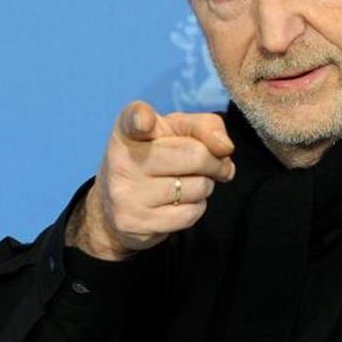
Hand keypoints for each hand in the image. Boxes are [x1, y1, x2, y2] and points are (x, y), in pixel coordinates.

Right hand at [66, 100, 235, 259]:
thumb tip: (225, 147)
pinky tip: (180, 202)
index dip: (142, 119)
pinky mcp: (137, 223)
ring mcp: (127, 194)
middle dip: (215, 162)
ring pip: (199, 187)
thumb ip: (204, 126)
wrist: (117, 205)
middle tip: (212, 164)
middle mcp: (122, 160)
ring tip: (186, 182)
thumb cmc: (155, 157)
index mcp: (127, 131)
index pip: (134, 119)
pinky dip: (196, 207)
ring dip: (205, 185)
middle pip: (195, 155)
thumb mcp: (174, 131)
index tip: (145, 122)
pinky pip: (191, 214)